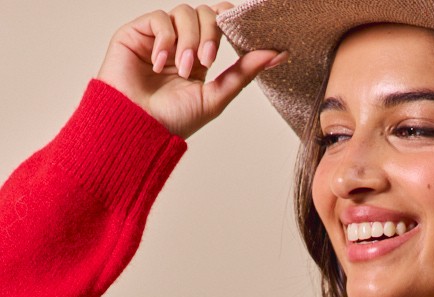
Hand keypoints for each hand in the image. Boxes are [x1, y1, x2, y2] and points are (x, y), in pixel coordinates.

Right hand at [94, 3, 287, 138]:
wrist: (137, 128)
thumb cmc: (172, 121)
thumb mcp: (216, 96)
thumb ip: (244, 73)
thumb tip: (278, 53)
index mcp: (199, 57)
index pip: (218, 23)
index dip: (228, 21)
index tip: (239, 31)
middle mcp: (180, 43)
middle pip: (205, 13)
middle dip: (209, 34)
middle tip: (205, 61)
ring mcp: (158, 37)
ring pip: (184, 12)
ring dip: (188, 40)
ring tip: (182, 68)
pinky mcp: (137, 33)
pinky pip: (160, 18)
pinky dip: (165, 40)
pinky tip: (159, 64)